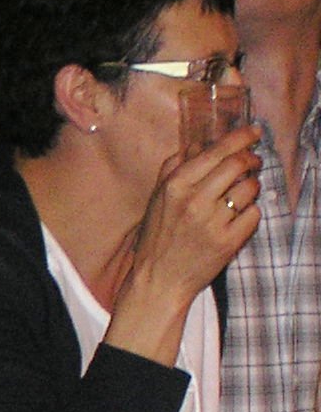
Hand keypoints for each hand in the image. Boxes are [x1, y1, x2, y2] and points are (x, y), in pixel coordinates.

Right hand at [120, 127, 260, 322]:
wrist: (158, 280)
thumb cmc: (157, 238)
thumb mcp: (157, 200)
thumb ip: (174, 169)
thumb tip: (196, 145)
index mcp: (175, 186)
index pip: (218, 152)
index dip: (241, 138)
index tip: (253, 132)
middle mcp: (194, 200)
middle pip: (238, 165)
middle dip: (251, 159)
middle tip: (252, 162)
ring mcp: (213, 221)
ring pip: (250, 188)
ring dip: (251, 186)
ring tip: (240, 194)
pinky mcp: (228, 241)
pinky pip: (254, 214)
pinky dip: (249, 212)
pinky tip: (237, 218)